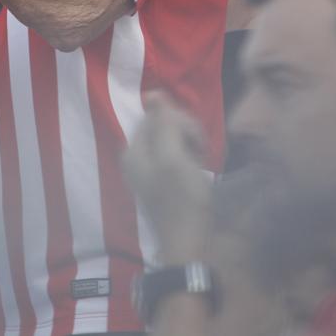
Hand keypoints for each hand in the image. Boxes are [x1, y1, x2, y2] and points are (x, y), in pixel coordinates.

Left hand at [123, 93, 211, 262]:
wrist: (191, 243)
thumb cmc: (183, 199)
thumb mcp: (173, 157)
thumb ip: (163, 123)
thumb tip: (151, 92)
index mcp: (133, 150)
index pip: (158, 114)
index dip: (181, 122)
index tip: (196, 143)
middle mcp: (136, 157)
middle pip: (164, 125)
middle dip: (187, 133)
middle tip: (201, 154)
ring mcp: (149, 170)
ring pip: (173, 138)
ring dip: (192, 144)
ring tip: (202, 163)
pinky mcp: (163, 180)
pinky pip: (177, 154)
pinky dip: (191, 157)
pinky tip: (199, 170)